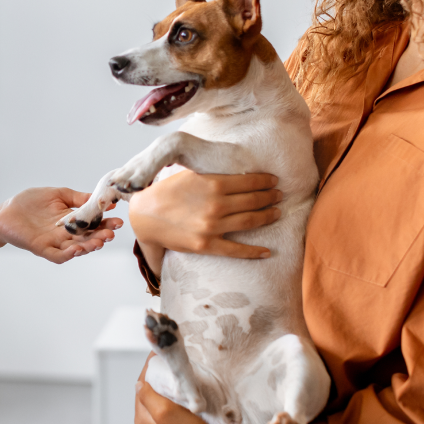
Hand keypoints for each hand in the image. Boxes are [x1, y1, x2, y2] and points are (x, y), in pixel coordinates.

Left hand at [0, 187, 123, 262]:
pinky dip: (69, 254)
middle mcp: (66, 234)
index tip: (118, 219)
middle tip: (112, 233)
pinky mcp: (42, 248)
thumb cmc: (29, 202)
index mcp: (72, 220)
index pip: (93, 223)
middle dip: (101, 235)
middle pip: (88, 237)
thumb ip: (77, 198)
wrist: (5, 212)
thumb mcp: (58, 194)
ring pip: (76, 248)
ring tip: (100, 241)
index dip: (105, 222)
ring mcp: (55, 242)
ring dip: (89, 246)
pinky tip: (78, 250)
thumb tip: (101, 199)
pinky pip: (58, 255)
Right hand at [128, 171, 280, 274]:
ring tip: (277, 213)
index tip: (273, 180)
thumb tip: (233, 172)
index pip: (248, 181)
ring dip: (267, 216)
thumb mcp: (189, 175)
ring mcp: (212, 226)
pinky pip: (236, 249)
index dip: (264, 181)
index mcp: (212, 183)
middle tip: (279, 195)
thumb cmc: (165, 192)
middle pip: (253, 201)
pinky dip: (254, 251)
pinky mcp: (206, 244)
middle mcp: (216, 204)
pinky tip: (267, 251)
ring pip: (250, 221)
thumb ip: (212, 174)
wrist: (144, 216)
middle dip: (270, 197)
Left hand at [135, 355, 250, 423]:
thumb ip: (147, 396)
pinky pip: (171, 421)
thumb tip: (138, 385)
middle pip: (149, 399)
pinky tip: (184, 409)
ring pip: (160, 410)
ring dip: (166, 398)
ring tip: (177, 388)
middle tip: (168, 369)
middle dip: (157, 384)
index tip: (157, 357)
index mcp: (142, 420)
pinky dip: (175, 412)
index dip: (149, 370)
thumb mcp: (164, 410)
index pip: (141, 387)